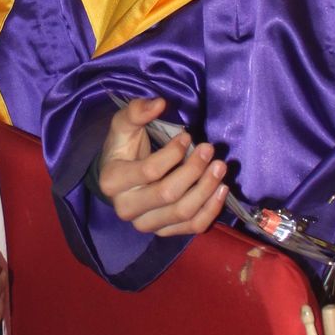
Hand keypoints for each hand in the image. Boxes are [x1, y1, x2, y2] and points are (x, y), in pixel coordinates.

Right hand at [97, 97, 227, 237]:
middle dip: (195, 170)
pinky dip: (211, 209)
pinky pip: (192, 227)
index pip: (150, 171)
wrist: (118, 177)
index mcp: (112, 181)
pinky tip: (221, 190)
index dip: (174, 153)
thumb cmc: (123, 148)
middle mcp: (126, 208)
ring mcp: (145, 224)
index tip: (187, 137)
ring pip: (183, 212)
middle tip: (211, 150)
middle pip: (169, 195)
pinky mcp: (163, 232)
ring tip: (220, 167)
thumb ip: (136, 111)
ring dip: (207, 189)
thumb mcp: (123, 125)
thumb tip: (159, 103)